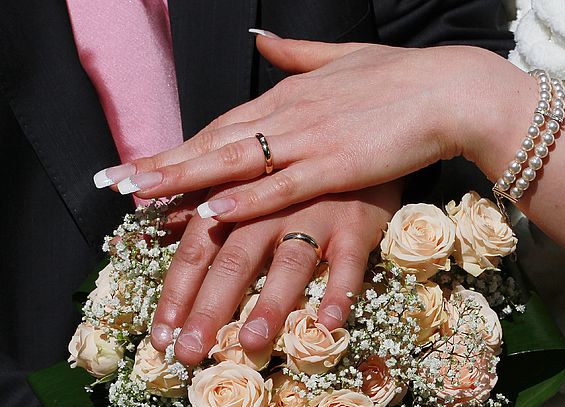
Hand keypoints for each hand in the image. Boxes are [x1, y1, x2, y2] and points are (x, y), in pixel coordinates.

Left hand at [98, 39, 510, 221]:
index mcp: (287, 96)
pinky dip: (246, 199)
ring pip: (235, 163)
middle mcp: (287, 116)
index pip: (220, 125)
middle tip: (115, 182)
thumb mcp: (341, 60)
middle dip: (163, 164)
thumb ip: (296, 54)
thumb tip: (261, 39)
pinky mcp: (337, 166)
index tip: (141, 164)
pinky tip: (212, 210)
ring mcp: (309, 140)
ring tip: (139, 196)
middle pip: (213, 143)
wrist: (449, 90)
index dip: (178, 146)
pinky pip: (282, 186)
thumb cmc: (400, 79)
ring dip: (184, 179)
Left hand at [150, 182, 401, 362]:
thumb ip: (193, 208)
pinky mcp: (356, 225)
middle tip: (190, 353)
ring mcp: (316, 215)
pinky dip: (339, 293)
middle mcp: (271, 205)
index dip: (176, 293)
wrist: (358, 133)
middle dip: (209, 308)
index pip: (197, 248)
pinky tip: (327, 326)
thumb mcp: (239, 181)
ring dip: (269, 303)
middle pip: (234, 259)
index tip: (160, 337)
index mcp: (236, 196)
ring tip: (250, 343)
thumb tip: (143, 236)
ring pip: (289, 261)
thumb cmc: (290, 168)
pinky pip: (348, 264)